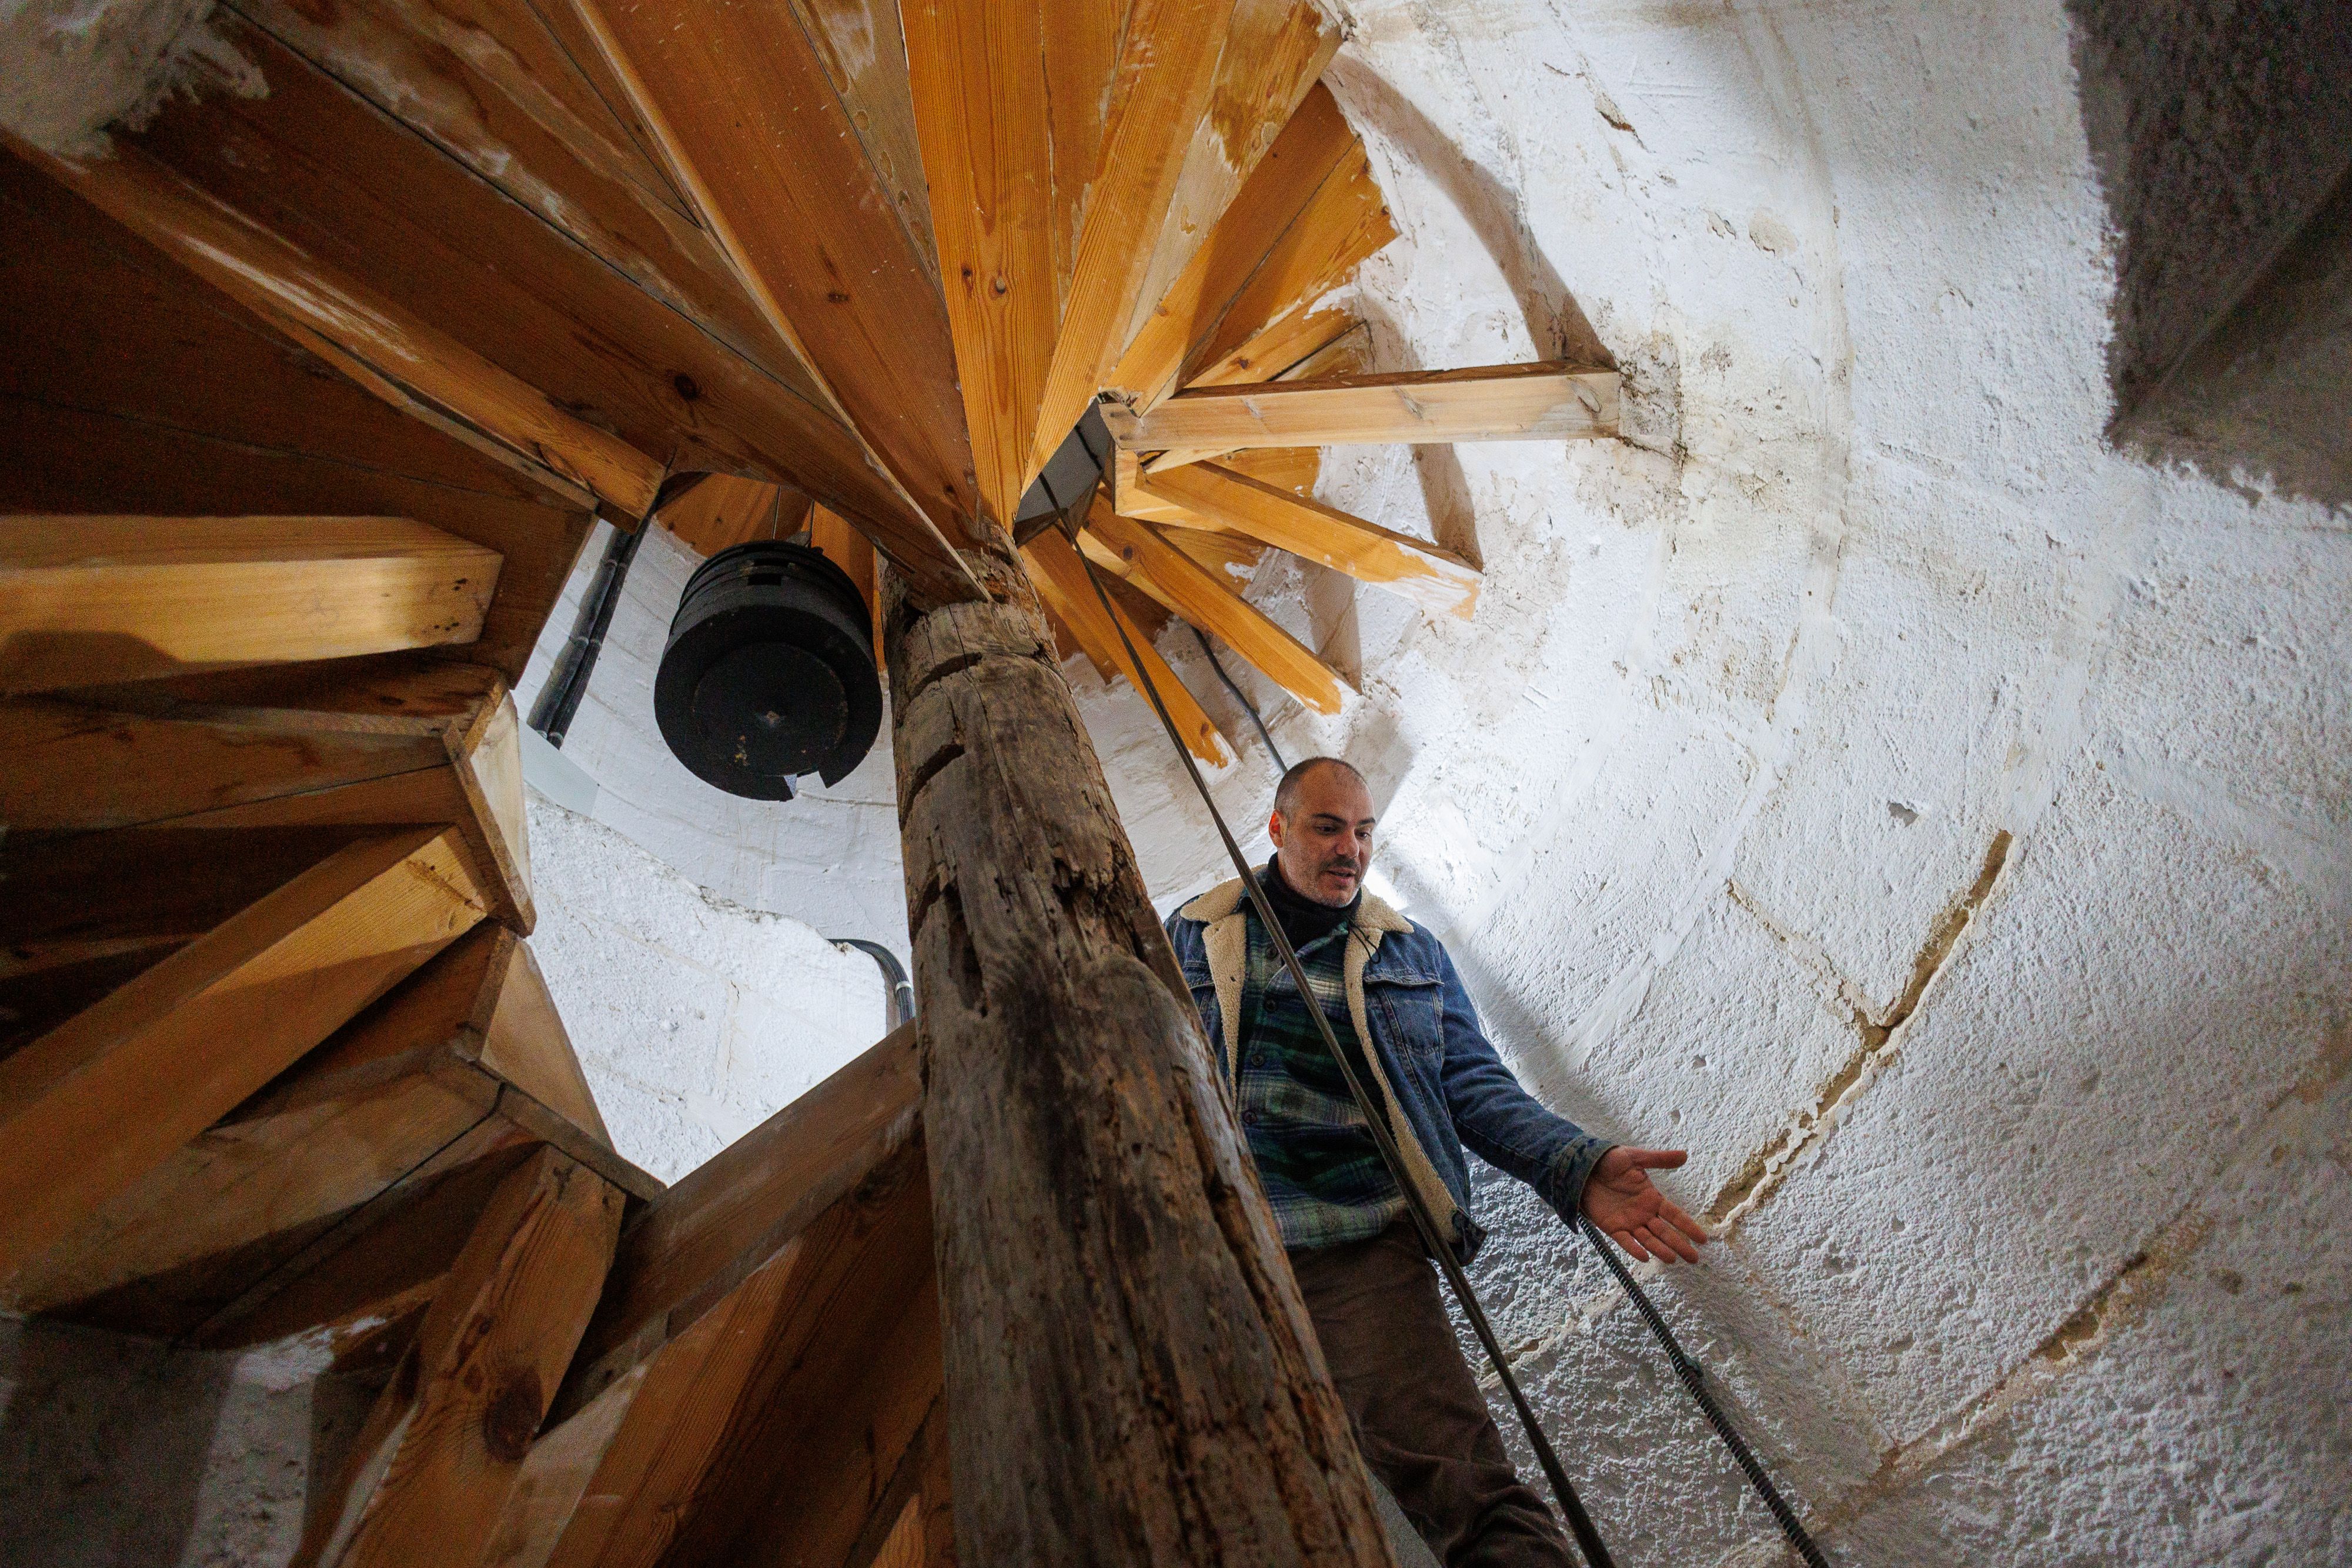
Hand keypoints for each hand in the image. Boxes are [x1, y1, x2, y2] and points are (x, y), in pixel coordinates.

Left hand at [1581, 1147, 1709, 1263]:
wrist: (1582, 1166)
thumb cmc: (1609, 1160)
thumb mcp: (1635, 1158)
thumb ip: (1659, 1159)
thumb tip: (1684, 1155)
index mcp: (1652, 1198)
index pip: (1675, 1215)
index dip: (1688, 1226)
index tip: (1703, 1239)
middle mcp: (1643, 1213)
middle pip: (1665, 1232)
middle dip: (1680, 1244)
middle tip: (1694, 1259)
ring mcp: (1628, 1221)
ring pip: (1648, 1239)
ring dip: (1660, 1250)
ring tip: (1673, 1259)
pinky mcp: (1612, 1227)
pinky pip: (1625, 1240)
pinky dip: (1634, 1249)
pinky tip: (1644, 1256)